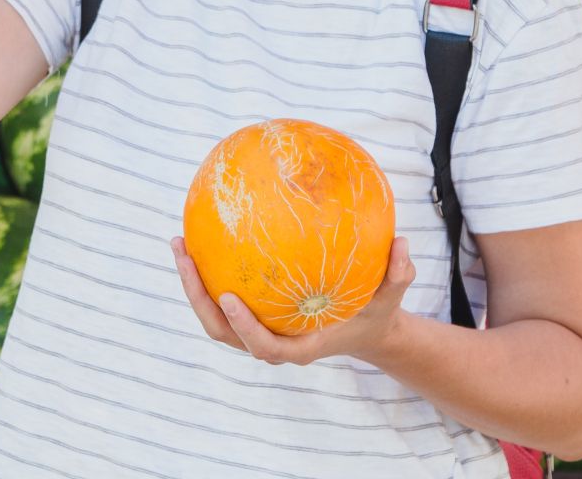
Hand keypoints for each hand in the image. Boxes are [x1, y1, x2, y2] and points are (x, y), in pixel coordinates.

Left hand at [170, 235, 416, 366]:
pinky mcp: (253, 316)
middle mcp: (273, 342)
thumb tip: (402, 243)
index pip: (266, 347)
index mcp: (301, 346)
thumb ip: (398, 275)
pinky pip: (222, 298)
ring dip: (192, 285)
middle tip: (185, 256)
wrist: (365, 330)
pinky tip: (200, 235)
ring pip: (214, 318)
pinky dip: (207, 274)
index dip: (244, 328)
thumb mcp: (392, 297)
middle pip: (224, 332)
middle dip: (198, 299)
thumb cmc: (375, 313)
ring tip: (179, 242)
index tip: (229, 298)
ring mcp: (259, 330)